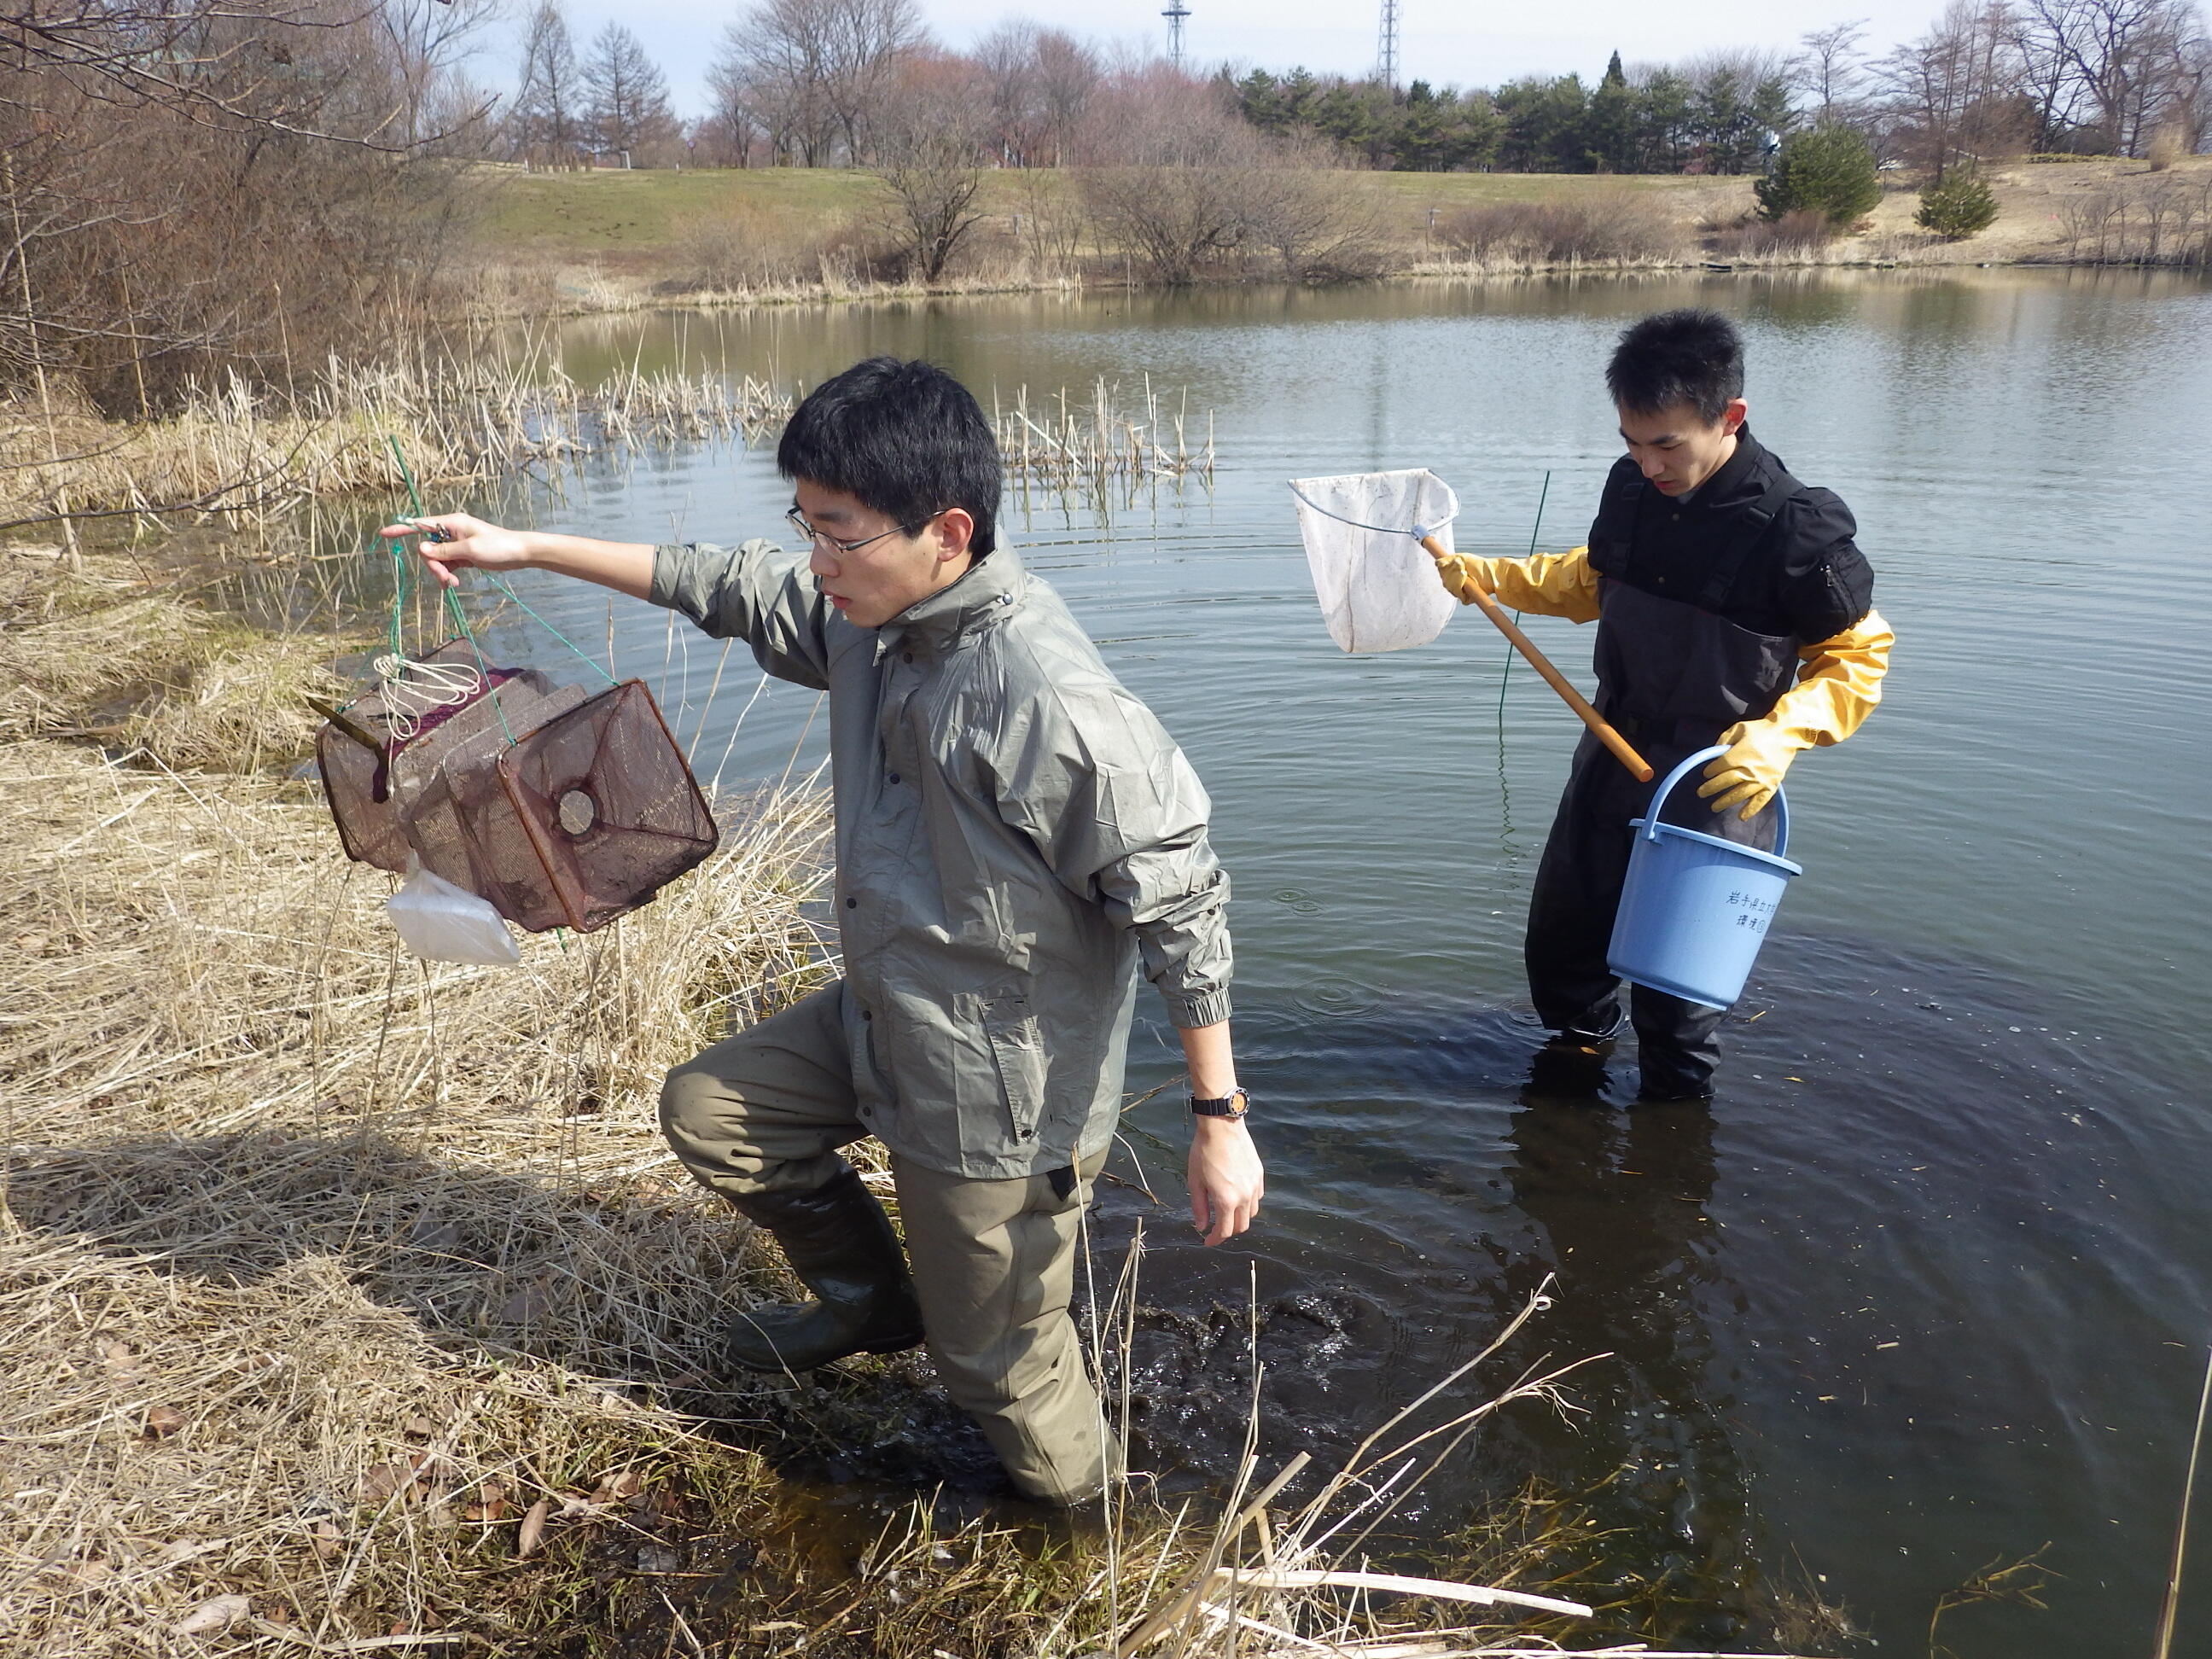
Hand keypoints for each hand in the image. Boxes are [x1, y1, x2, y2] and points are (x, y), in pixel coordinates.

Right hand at [375, 512, 536, 589]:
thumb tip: (421, 549)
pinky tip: (455, 583)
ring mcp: (457, 544)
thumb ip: (444, 550)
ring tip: (454, 584)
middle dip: (433, 565)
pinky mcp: (463, 555)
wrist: (520, 554)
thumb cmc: (498, 547)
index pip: (420, 524)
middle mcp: (451, 531)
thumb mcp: (470, 550)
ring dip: (442, 572)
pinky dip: (448, 574)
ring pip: (437, 559)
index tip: (384, 534)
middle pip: (428, 548)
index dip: (402, 529)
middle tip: (446, 579)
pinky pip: (447, 565)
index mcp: (451, 523)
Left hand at [1188, 1116, 1262, 1245]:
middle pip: (1241, 1226)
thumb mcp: (1195, 1181)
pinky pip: (1257, 1197)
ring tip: (1226, 1212)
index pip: (1225, 1231)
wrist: (1222, 1127)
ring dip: (1239, 1218)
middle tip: (1216, 1228)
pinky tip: (1237, 1196)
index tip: (1207, 1241)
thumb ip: (1199, 1207)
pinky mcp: (1259, 1175)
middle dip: (1228, 1231)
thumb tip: (1201, 1226)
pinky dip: (1248, 1203)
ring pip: (1252, 1213)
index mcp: (1226, 1200)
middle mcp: (1244, 1196)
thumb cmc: (1204, 1152)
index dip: (1215, 1240)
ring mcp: (1255, 1185)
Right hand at [1430, 551, 1497, 604]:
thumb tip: (1436, 564)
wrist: (1492, 574)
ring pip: (1450, 588)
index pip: (1443, 573)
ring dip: (1456, 579)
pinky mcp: (1467, 598)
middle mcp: (1456, 584)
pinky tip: (1466, 581)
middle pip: (1445, 581)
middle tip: (1461, 566)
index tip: (1451, 563)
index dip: (1445, 569)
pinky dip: (1460, 588)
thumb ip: (1448, 560)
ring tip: (1465, 572)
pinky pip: (1458, 595)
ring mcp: (1461, 592)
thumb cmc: (1478, 565)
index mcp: (1454, 574)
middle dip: (1451, 573)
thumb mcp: (1462, 558)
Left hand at [1696, 720, 1798, 820]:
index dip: (1711, 771)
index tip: (1706, 774)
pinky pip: (1761, 800)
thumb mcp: (1739, 728)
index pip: (1720, 767)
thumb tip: (1712, 751)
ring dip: (1726, 801)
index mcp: (1740, 754)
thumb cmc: (1762, 729)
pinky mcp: (1772, 784)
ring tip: (1714, 807)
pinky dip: (1751, 809)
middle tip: (1701, 793)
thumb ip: (1724, 739)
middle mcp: (1750, 769)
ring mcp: (1762, 779)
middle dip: (1711, 788)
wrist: (1787, 733)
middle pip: (1726, 781)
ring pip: (1740, 794)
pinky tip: (1742, 816)